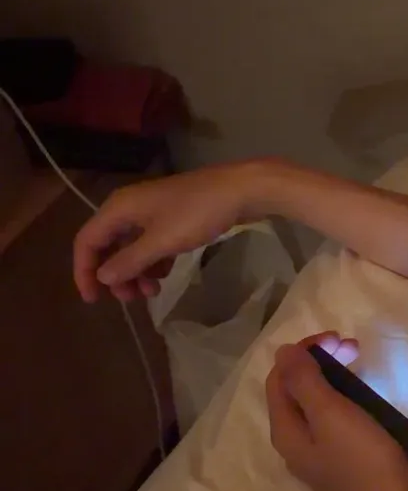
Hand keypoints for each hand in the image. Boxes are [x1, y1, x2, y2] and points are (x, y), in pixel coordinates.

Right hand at [72, 161, 270, 302]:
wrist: (240, 190)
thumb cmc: (197, 213)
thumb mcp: (161, 241)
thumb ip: (130, 261)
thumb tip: (102, 278)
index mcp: (118, 208)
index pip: (87, 242)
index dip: (84, 272)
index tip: (94, 300)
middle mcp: (129, 208)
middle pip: (108, 246)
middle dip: (115, 275)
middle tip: (130, 299)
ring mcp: (152, 212)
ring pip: (131, 248)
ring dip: (136, 272)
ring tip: (151, 293)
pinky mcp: (172, 218)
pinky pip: (152, 244)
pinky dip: (153, 262)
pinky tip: (163, 277)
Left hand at [265, 333, 407, 490]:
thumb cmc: (367, 461)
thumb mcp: (333, 415)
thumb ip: (304, 382)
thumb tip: (280, 351)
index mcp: (286, 432)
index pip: (278, 379)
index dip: (302, 351)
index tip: (337, 337)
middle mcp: (295, 444)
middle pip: (295, 391)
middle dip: (318, 361)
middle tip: (353, 346)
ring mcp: (319, 456)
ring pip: (315, 405)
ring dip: (331, 377)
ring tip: (359, 364)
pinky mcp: (342, 462)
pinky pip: (332, 420)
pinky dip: (342, 397)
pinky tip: (362, 395)